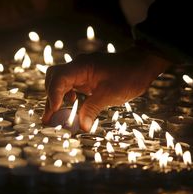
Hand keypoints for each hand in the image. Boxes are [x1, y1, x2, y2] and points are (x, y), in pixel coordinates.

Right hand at [42, 47, 171, 130]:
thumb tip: (82, 127)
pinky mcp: (85, 77)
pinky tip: (71, 105)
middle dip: (50, 98)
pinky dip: (65, 96)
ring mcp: (80, 71)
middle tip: (50, 117)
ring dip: (56, 98)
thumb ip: (92, 109)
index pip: (59, 78)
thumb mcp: (110, 95)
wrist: (142, 65)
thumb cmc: (129, 76)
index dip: (53, 95)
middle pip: (53, 79)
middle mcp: (78, 67)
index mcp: (81, 67)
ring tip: (55, 116)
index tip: (54, 111)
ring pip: (59, 83)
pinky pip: (69, 85)